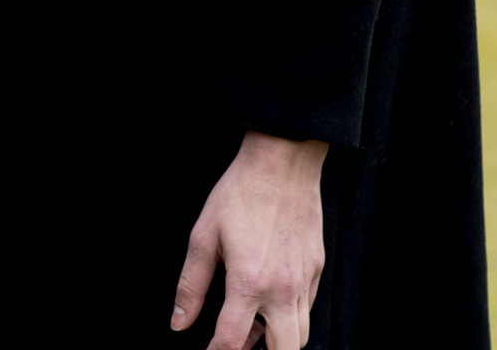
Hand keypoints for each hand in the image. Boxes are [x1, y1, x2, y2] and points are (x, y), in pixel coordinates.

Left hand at [173, 130, 327, 346]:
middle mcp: (282, 288)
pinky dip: (290, 317)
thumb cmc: (240, 194)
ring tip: (252, 330)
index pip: (232, 340)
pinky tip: (269, 303)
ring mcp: (304, 281)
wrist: (282, 164)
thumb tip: (179, 321)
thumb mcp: (203, 236)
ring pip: (301, 335)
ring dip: (277, 341)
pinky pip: (308, 309)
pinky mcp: (316, 270)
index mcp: (249, 281)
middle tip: (236, 345)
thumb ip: (190, 286)